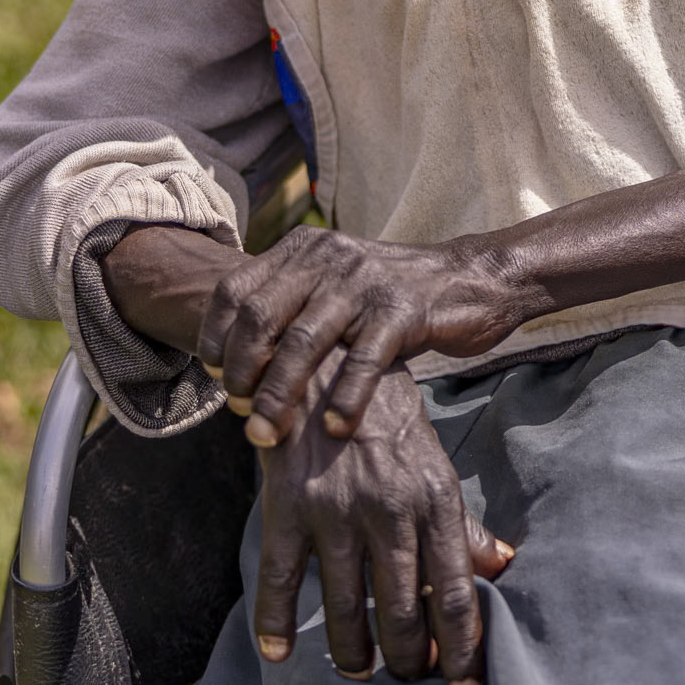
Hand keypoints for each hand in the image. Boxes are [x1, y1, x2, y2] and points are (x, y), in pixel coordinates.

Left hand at [199, 225, 528, 445]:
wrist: (470, 279)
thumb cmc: (390, 298)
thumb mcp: (334, 288)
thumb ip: (291, 309)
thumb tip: (233, 365)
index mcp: (303, 249)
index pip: (235, 289)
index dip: (215, 337)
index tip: (214, 378)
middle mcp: (328, 257)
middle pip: (262, 317)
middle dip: (242, 373)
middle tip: (241, 416)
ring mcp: (365, 281)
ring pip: (304, 341)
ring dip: (280, 394)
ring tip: (269, 435)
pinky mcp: (404, 308)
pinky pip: (364, 358)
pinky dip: (346, 398)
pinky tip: (335, 429)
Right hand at [255, 360, 512, 684]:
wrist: (327, 364)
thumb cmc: (389, 426)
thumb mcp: (435, 468)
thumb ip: (463, 525)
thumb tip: (501, 565)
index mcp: (435, 502)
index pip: (457, 594)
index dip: (464, 652)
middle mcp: (390, 511)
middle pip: (404, 612)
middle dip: (409, 660)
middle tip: (408, 678)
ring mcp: (335, 511)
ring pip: (347, 607)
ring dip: (354, 653)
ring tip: (360, 670)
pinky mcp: (288, 507)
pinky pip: (280, 579)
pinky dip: (274, 624)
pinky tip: (278, 654)